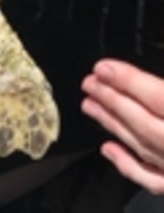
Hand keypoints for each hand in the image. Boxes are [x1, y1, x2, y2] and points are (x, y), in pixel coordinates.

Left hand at [82, 59, 163, 193]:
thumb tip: (150, 77)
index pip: (157, 97)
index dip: (128, 81)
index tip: (103, 68)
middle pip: (142, 121)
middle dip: (111, 99)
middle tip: (89, 83)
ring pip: (141, 146)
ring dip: (112, 124)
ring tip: (89, 105)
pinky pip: (151, 179)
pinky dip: (127, 165)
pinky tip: (107, 149)